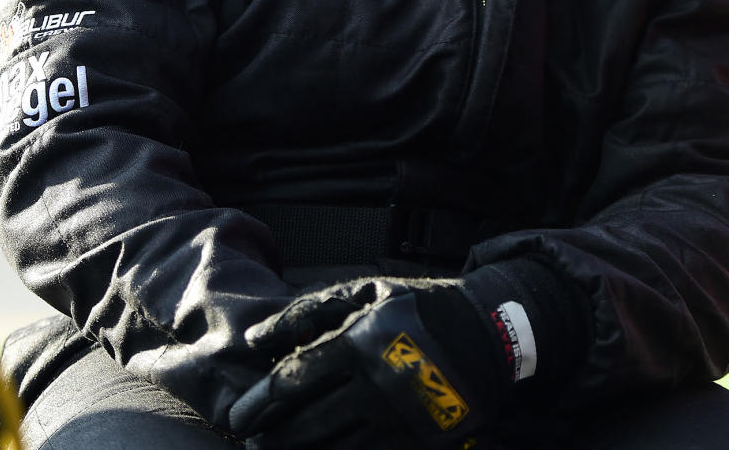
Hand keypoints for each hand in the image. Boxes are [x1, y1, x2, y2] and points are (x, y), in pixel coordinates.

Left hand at [231, 284, 497, 449]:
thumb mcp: (367, 294)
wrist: (490, 335)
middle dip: (269, 440)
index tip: (238, 419)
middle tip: (250, 445)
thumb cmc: (420, 308)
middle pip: (304, 427)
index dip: (258, 405)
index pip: (292, 382)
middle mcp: (374, 387)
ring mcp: (397, 423)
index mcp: (359, 344)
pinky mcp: (418, 446)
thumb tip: (256, 338)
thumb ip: (309, 311)